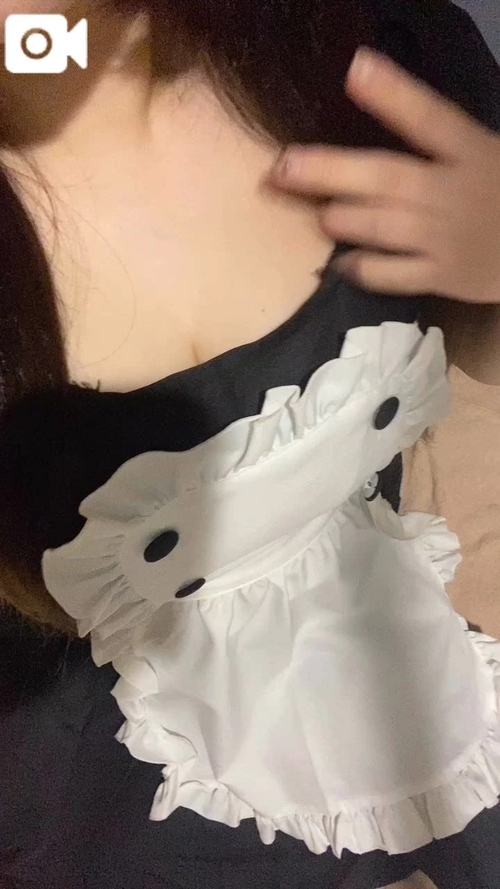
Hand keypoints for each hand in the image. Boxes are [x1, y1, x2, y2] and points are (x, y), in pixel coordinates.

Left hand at [271, 49, 499, 302]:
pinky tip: (340, 264)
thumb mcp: (483, 154)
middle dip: (330, 171)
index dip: (393, 94)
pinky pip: (391, 275)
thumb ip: (438, 141)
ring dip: (341, 219)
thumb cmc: (498, 194)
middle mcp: (451, 192)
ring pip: (380, 227)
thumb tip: (377, 108)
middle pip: (386, 177)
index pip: (430, 117)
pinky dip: (362, 269)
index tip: (356, 70)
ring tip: (317, 214)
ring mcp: (443, 238)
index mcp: (469, 151)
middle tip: (283, 167)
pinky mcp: (440, 277)